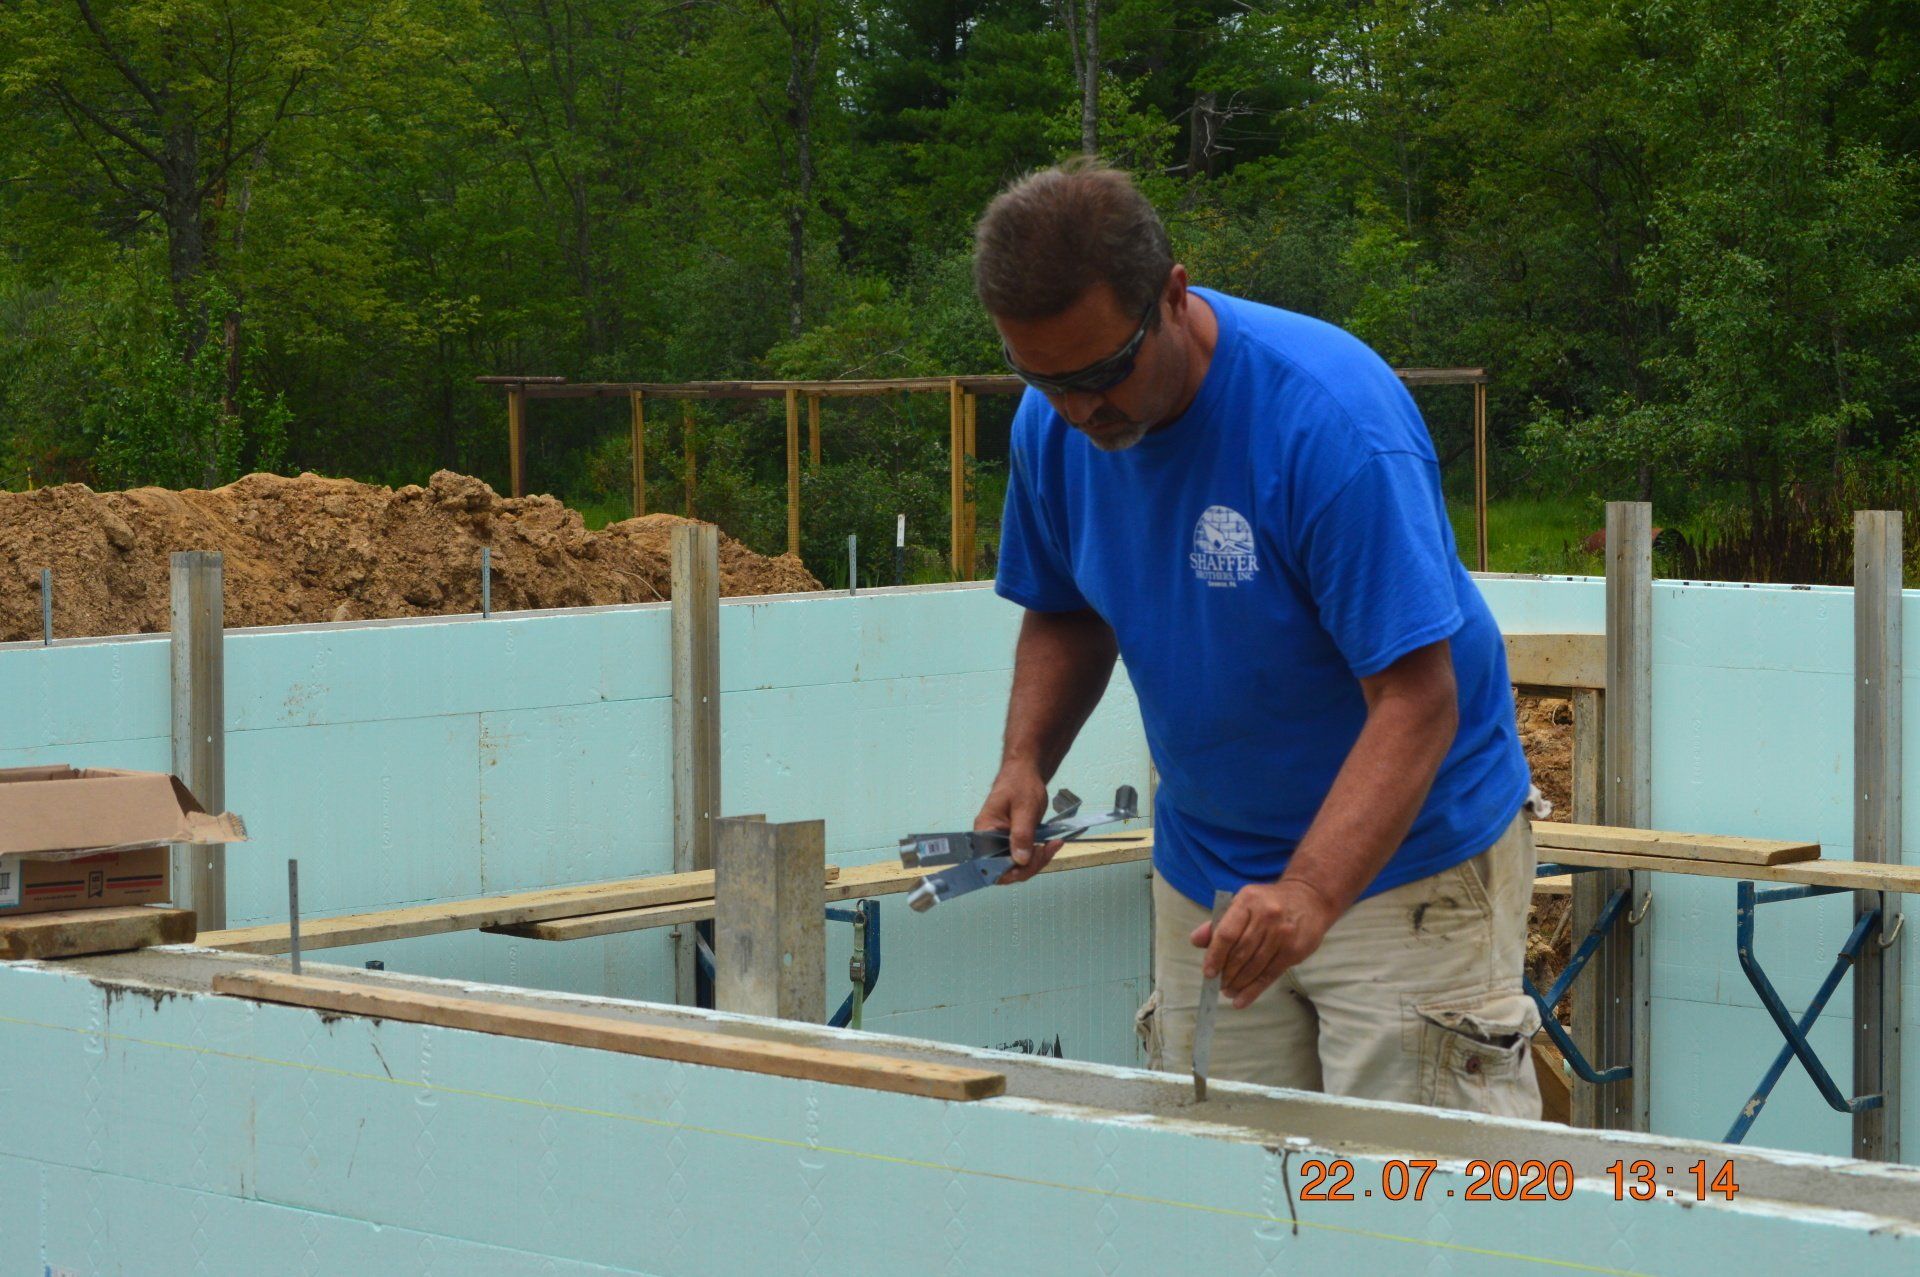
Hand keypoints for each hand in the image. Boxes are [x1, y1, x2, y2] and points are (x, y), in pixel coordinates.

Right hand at [974, 764, 1064, 885]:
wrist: (1026, 772)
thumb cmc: (1021, 783)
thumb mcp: (1025, 807)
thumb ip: (1022, 834)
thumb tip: (1020, 861)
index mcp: (984, 832)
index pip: (989, 864)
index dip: (1008, 870)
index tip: (1029, 862)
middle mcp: (989, 842)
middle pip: (1005, 869)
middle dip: (1029, 865)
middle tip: (1048, 848)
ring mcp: (1002, 843)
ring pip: (1017, 865)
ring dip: (1038, 860)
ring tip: (1054, 844)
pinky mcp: (1014, 842)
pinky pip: (1024, 857)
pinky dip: (1039, 854)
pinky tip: (1052, 844)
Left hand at [1190, 880, 1338, 1008]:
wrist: (1309, 898)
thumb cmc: (1268, 903)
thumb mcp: (1243, 903)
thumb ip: (1219, 923)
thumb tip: (1195, 941)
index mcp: (1248, 901)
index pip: (1226, 933)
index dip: (1215, 956)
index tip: (1208, 972)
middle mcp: (1266, 916)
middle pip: (1240, 952)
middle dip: (1226, 973)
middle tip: (1219, 985)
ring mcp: (1282, 934)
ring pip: (1254, 966)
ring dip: (1238, 984)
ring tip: (1228, 992)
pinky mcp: (1294, 950)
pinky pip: (1270, 974)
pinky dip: (1254, 990)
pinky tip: (1242, 1000)